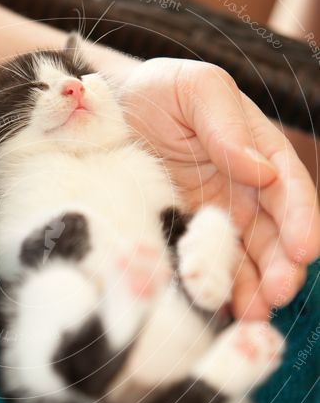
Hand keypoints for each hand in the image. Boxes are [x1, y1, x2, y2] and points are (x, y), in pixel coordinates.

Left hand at [120, 58, 319, 318]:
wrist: (102, 116)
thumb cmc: (156, 92)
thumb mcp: (193, 88)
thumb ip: (226, 123)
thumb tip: (260, 169)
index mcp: (257, 151)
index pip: (288, 188)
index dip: (300, 219)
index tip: (305, 248)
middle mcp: (244, 191)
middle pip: (274, 234)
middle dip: (282, 266)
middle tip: (278, 292)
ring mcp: (215, 219)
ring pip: (246, 259)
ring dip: (254, 288)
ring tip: (252, 313)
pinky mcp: (184, 239)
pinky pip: (207, 268)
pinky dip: (217, 291)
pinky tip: (220, 312)